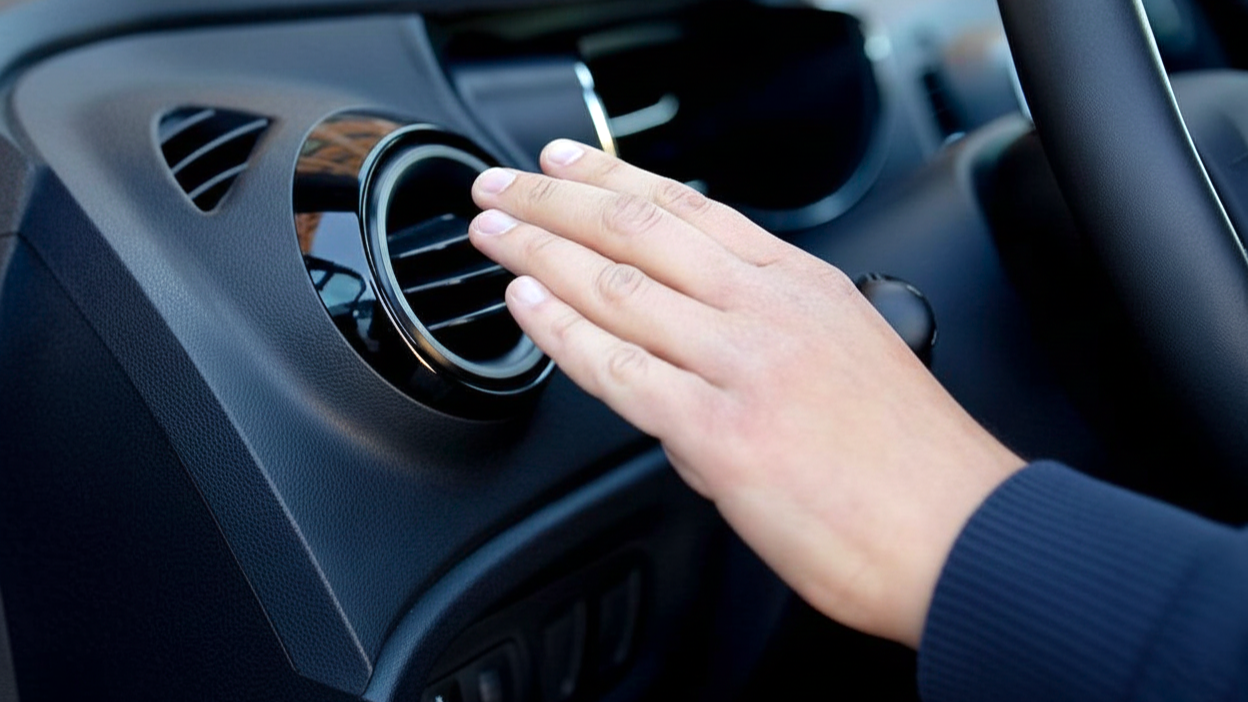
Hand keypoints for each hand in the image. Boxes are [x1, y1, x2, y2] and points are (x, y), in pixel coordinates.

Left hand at [469, 140, 1025, 647]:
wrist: (962, 533)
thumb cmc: (913, 460)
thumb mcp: (849, 354)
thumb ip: (764, 336)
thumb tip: (691, 348)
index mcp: (802, 283)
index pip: (688, 207)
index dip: (613, 178)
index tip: (567, 163)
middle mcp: (767, 309)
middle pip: (638, 230)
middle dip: (556, 201)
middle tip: (502, 188)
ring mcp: (741, 365)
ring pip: (617, 286)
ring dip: (541, 252)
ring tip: (495, 235)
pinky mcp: (720, 432)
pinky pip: (618, 370)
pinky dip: (562, 333)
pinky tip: (527, 307)